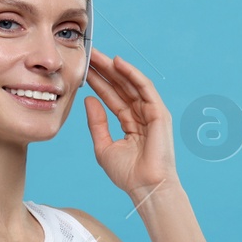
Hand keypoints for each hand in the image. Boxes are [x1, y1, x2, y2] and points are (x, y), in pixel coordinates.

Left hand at [83, 52, 179, 204]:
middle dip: (104, 70)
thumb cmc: (127, 174)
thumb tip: (88, 100)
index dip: (98, 82)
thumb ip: (97, 123)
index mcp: (130, 123)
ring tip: (97, 55)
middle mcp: (141, 115)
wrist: (145, 187)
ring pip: (130, 84)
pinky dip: (132, 74)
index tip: (82, 70)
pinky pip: (144, 88)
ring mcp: (151, 113)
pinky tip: (118, 63)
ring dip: (114, 68)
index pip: (112, 97)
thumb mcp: (104, 146)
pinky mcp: (159, 112)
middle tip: (88, 54)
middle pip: (121, 87)